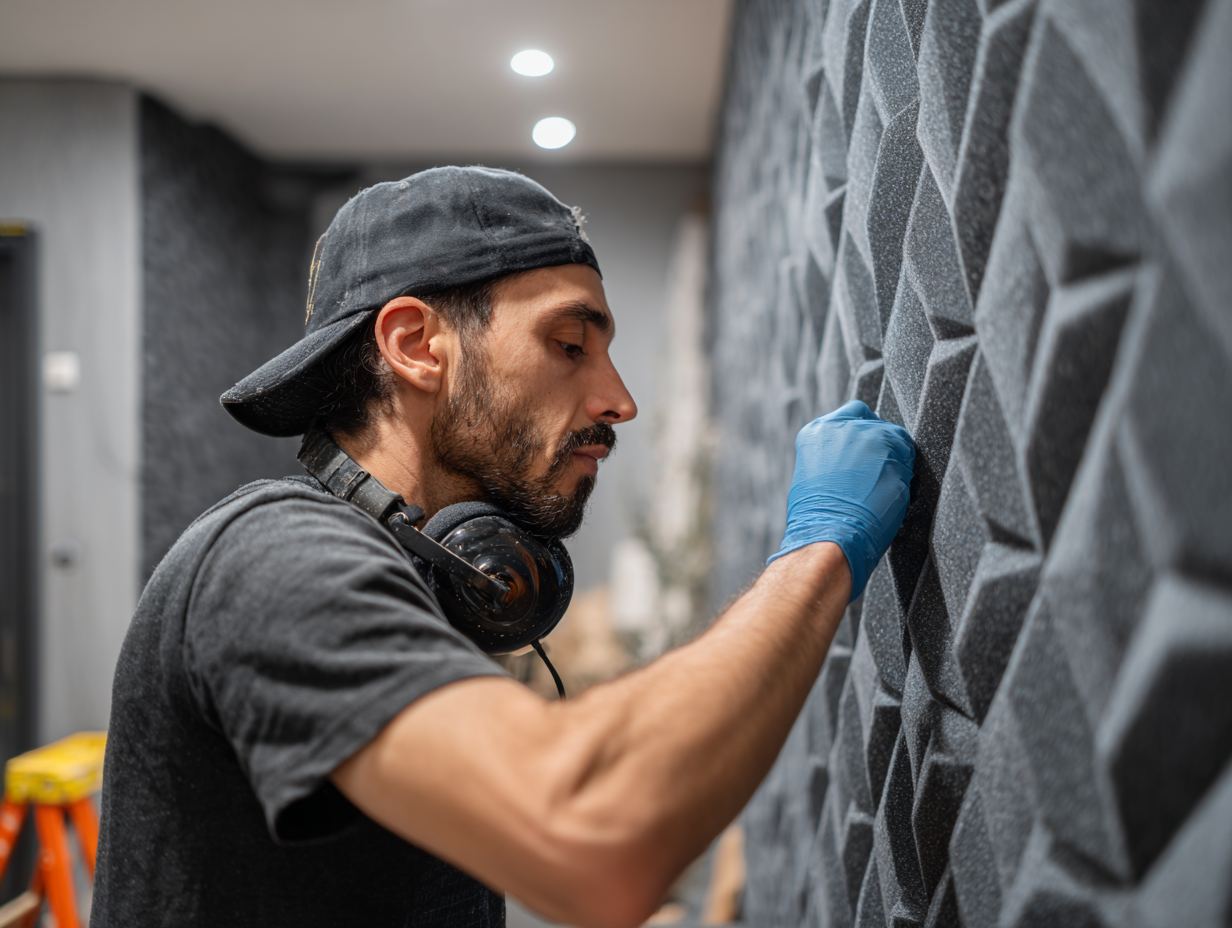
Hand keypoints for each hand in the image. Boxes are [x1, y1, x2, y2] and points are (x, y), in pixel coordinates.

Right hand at [768, 400, 914, 600]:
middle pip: (878, 425)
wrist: (830, 536)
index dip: (865, 432)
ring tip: (881, 492)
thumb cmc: (819, 519)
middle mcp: (843, 427)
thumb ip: (835, 457)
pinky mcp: (893, 449)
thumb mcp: (815, 476)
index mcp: (818, 432)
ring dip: (896, 464)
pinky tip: (890, 497)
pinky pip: (909, 460)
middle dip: (881, 449)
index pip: (854, 413)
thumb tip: (856, 459)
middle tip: (876, 478)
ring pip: (897, 440)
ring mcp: (869, 435)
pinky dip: (906, 479)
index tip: (868, 450)